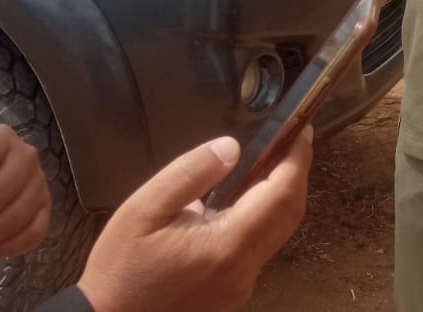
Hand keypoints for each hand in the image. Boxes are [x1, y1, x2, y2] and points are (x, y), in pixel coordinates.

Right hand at [76, 130, 311, 311]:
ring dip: (282, 195)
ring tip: (272, 160)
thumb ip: (191, 173)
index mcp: (227, 245)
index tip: (301, 129)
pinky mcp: (233, 292)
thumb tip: (231, 146)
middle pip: (289, 213)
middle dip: (296, 173)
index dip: (296, 159)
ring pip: (279, 232)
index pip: (281, 194)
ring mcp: (241, 285)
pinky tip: (248, 197)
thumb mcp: (146, 209)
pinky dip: (266, 216)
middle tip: (292, 139)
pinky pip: (262, 247)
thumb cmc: (121, 268)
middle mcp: (244, 269)